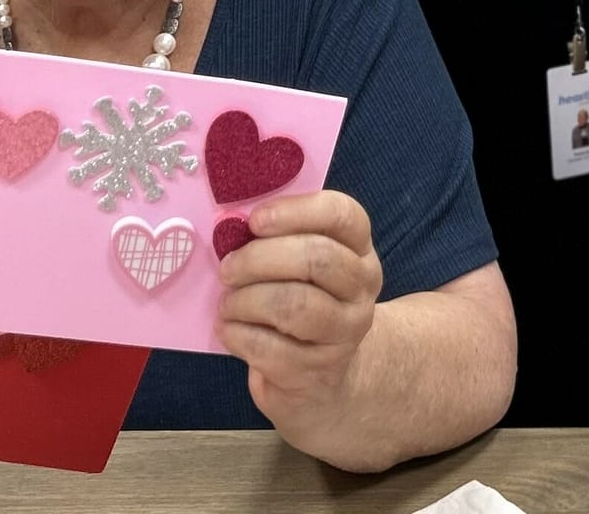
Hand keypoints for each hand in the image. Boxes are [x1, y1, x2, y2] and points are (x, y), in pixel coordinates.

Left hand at [217, 192, 380, 426]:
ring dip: (247, 300)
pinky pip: (271, 348)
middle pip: (317, 258)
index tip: (254, 220)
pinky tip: (228, 329)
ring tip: (227, 303)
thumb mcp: (302, 267)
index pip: (342, 215)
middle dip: (259, 259)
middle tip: (227, 268)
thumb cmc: (302, 303)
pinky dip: (238, 334)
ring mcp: (345, 333)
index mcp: (359, 249)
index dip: (295, 211)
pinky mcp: (318, 371)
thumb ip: (279, 240)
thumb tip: (231, 226)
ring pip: (296, 304)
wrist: (323, 377)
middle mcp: (361, 288)